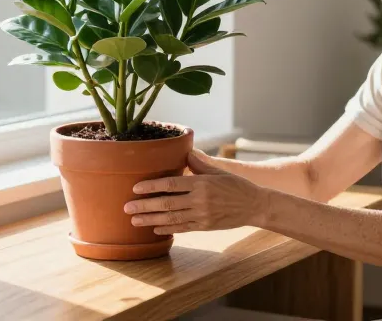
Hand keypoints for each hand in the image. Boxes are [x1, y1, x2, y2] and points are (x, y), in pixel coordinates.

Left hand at [124, 149, 270, 234]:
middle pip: (167, 204)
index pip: (171, 184)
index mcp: (201, 183)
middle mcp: (200, 200)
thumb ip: (199, 164)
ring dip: (151, 220)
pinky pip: (183, 228)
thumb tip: (185, 151)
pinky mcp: (205, 226)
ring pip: (172, 218)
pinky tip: (155, 229)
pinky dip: (168, 229)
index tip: (136, 188)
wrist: (254, 205)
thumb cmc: (235, 185)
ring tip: (135, 221)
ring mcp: (202, 215)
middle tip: (127, 207)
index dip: (151, 187)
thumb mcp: (218, 171)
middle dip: (144, 206)